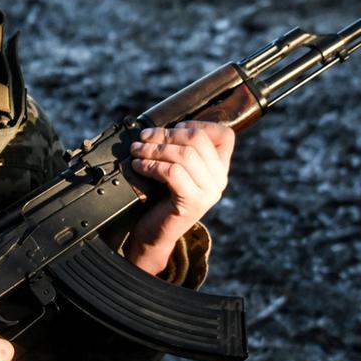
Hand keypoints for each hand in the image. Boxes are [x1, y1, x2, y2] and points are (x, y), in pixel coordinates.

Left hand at [123, 120, 234, 275]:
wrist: (155, 235)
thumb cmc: (160, 199)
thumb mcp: (176, 171)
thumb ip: (178, 151)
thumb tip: (159, 128)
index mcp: (219, 169)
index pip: (224, 135)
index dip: (199, 124)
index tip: (173, 128)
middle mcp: (220, 179)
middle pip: (198, 139)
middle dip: (166, 134)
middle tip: (144, 138)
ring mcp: (209, 192)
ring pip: (184, 154)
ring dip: (154, 149)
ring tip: (136, 150)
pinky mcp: (193, 202)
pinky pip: (173, 172)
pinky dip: (152, 165)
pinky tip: (138, 165)